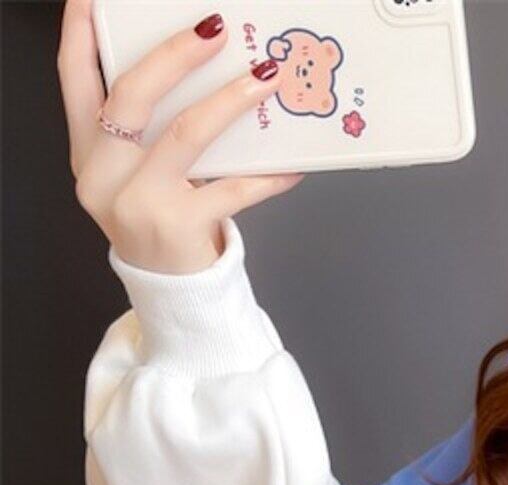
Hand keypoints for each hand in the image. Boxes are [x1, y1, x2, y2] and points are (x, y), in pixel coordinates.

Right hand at [58, 0, 304, 272]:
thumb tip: (192, 67)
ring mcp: (141, 203)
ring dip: (230, 101)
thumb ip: (143, 131)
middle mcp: (105, 176)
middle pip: (132, 97)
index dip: (80, 34)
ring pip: (185, 135)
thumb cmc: (160, 221)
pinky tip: (294, 164)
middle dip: (174, 55)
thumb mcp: (134, 175)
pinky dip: (268, 176)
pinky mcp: (180, 227)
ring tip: (265, 77)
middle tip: (215, 29)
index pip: (74, 80)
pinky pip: (233, 190)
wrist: (172, 293)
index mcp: (88, 153)